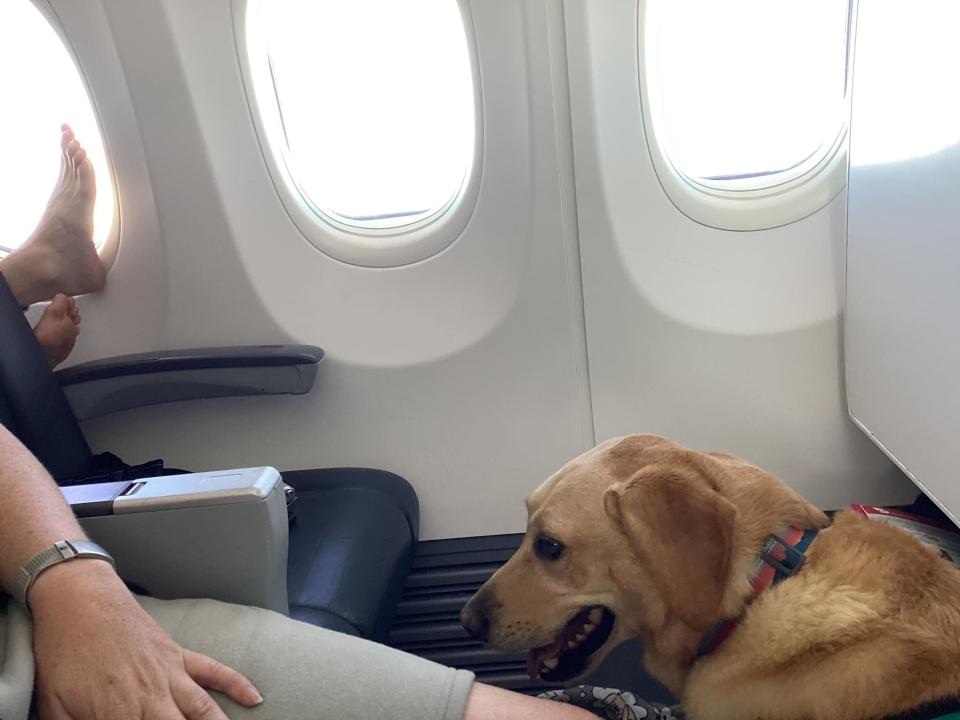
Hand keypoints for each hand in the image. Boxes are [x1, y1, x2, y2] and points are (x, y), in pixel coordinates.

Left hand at [29, 561, 262, 718]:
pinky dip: (236, 684)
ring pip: (205, 710)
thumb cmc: (62, 652)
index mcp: (118, 714)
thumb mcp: (53, 705)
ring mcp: (170, 674)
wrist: (80, 602)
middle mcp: (151, 697)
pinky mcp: (177, 655)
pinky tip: (255, 697)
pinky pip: (213, 671)